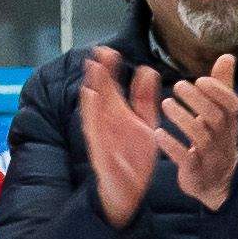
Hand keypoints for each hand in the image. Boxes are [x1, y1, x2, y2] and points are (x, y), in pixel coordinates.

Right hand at [76, 48, 166, 226]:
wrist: (130, 189)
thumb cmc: (135, 157)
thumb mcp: (146, 124)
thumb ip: (145, 99)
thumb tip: (147, 70)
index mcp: (120, 112)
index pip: (113, 85)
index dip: (111, 68)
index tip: (110, 49)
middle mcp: (108, 119)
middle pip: (101, 91)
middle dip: (100, 72)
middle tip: (99, 50)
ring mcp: (102, 132)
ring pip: (94, 105)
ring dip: (93, 86)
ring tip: (93, 67)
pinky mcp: (100, 147)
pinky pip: (94, 127)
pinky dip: (91, 112)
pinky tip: (90, 96)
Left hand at [161, 56, 237, 209]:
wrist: (218, 181)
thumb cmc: (217, 139)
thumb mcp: (223, 113)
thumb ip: (222, 85)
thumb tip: (227, 56)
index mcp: (229, 121)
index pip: (231, 104)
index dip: (218, 91)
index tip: (200, 79)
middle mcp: (222, 137)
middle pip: (215, 117)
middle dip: (198, 100)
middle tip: (177, 85)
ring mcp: (210, 155)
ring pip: (200, 136)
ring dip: (183, 119)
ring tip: (166, 103)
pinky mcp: (195, 171)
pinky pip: (186, 159)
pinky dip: (172, 146)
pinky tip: (158, 134)